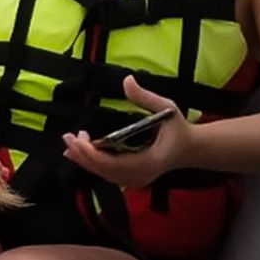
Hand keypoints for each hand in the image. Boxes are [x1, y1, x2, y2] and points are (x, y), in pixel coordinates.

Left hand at [62, 75, 193, 188]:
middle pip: (105, 171)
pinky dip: (92, 163)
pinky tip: (79, 153)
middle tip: (68, 137)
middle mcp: (141, 175)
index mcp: (150, 161)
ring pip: (104, 174)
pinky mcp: (132, 178)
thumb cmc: (179, 129)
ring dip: (84, 159)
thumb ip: (145, 96)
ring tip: (69, 143)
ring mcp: (136, 179)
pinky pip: (108, 173)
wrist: (191, 149)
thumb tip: (127, 80)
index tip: (80, 138)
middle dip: (83, 155)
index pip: (114, 164)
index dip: (92, 154)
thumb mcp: (167, 108)